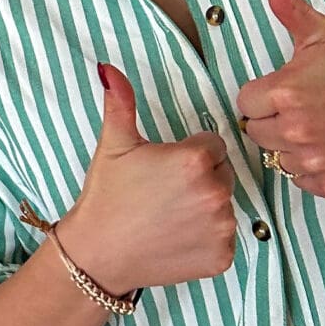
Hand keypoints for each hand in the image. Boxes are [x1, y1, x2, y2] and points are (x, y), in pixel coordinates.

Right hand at [63, 65, 237, 291]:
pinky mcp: (222, 256)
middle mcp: (216, 192)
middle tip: (166, 193)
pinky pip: (225, 238)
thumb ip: (120, 103)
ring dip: (206, 207)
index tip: (165, 169)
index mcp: (195, 160)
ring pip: (225, 205)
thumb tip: (109, 68)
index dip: (188, 153)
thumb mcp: (113, 145)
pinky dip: (207, 238)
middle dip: (201, 178)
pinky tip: (178, 238)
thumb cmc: (107, 197)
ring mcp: (222, 228)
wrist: (99, 255)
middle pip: (223, 173)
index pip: (213, 144)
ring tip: (171, 216)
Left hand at [234, 0, 324, 195]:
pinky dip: (308, 167)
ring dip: (288, 144)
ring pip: (275, 157)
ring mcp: (313, 161)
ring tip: (316, 125)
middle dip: (271, 118)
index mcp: (286, 92)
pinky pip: (298, 180)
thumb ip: (292, 11)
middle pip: (255, 131)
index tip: (283, 89)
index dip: (262, 94)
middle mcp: (295, 130)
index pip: (245, 102)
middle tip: (302, 106)